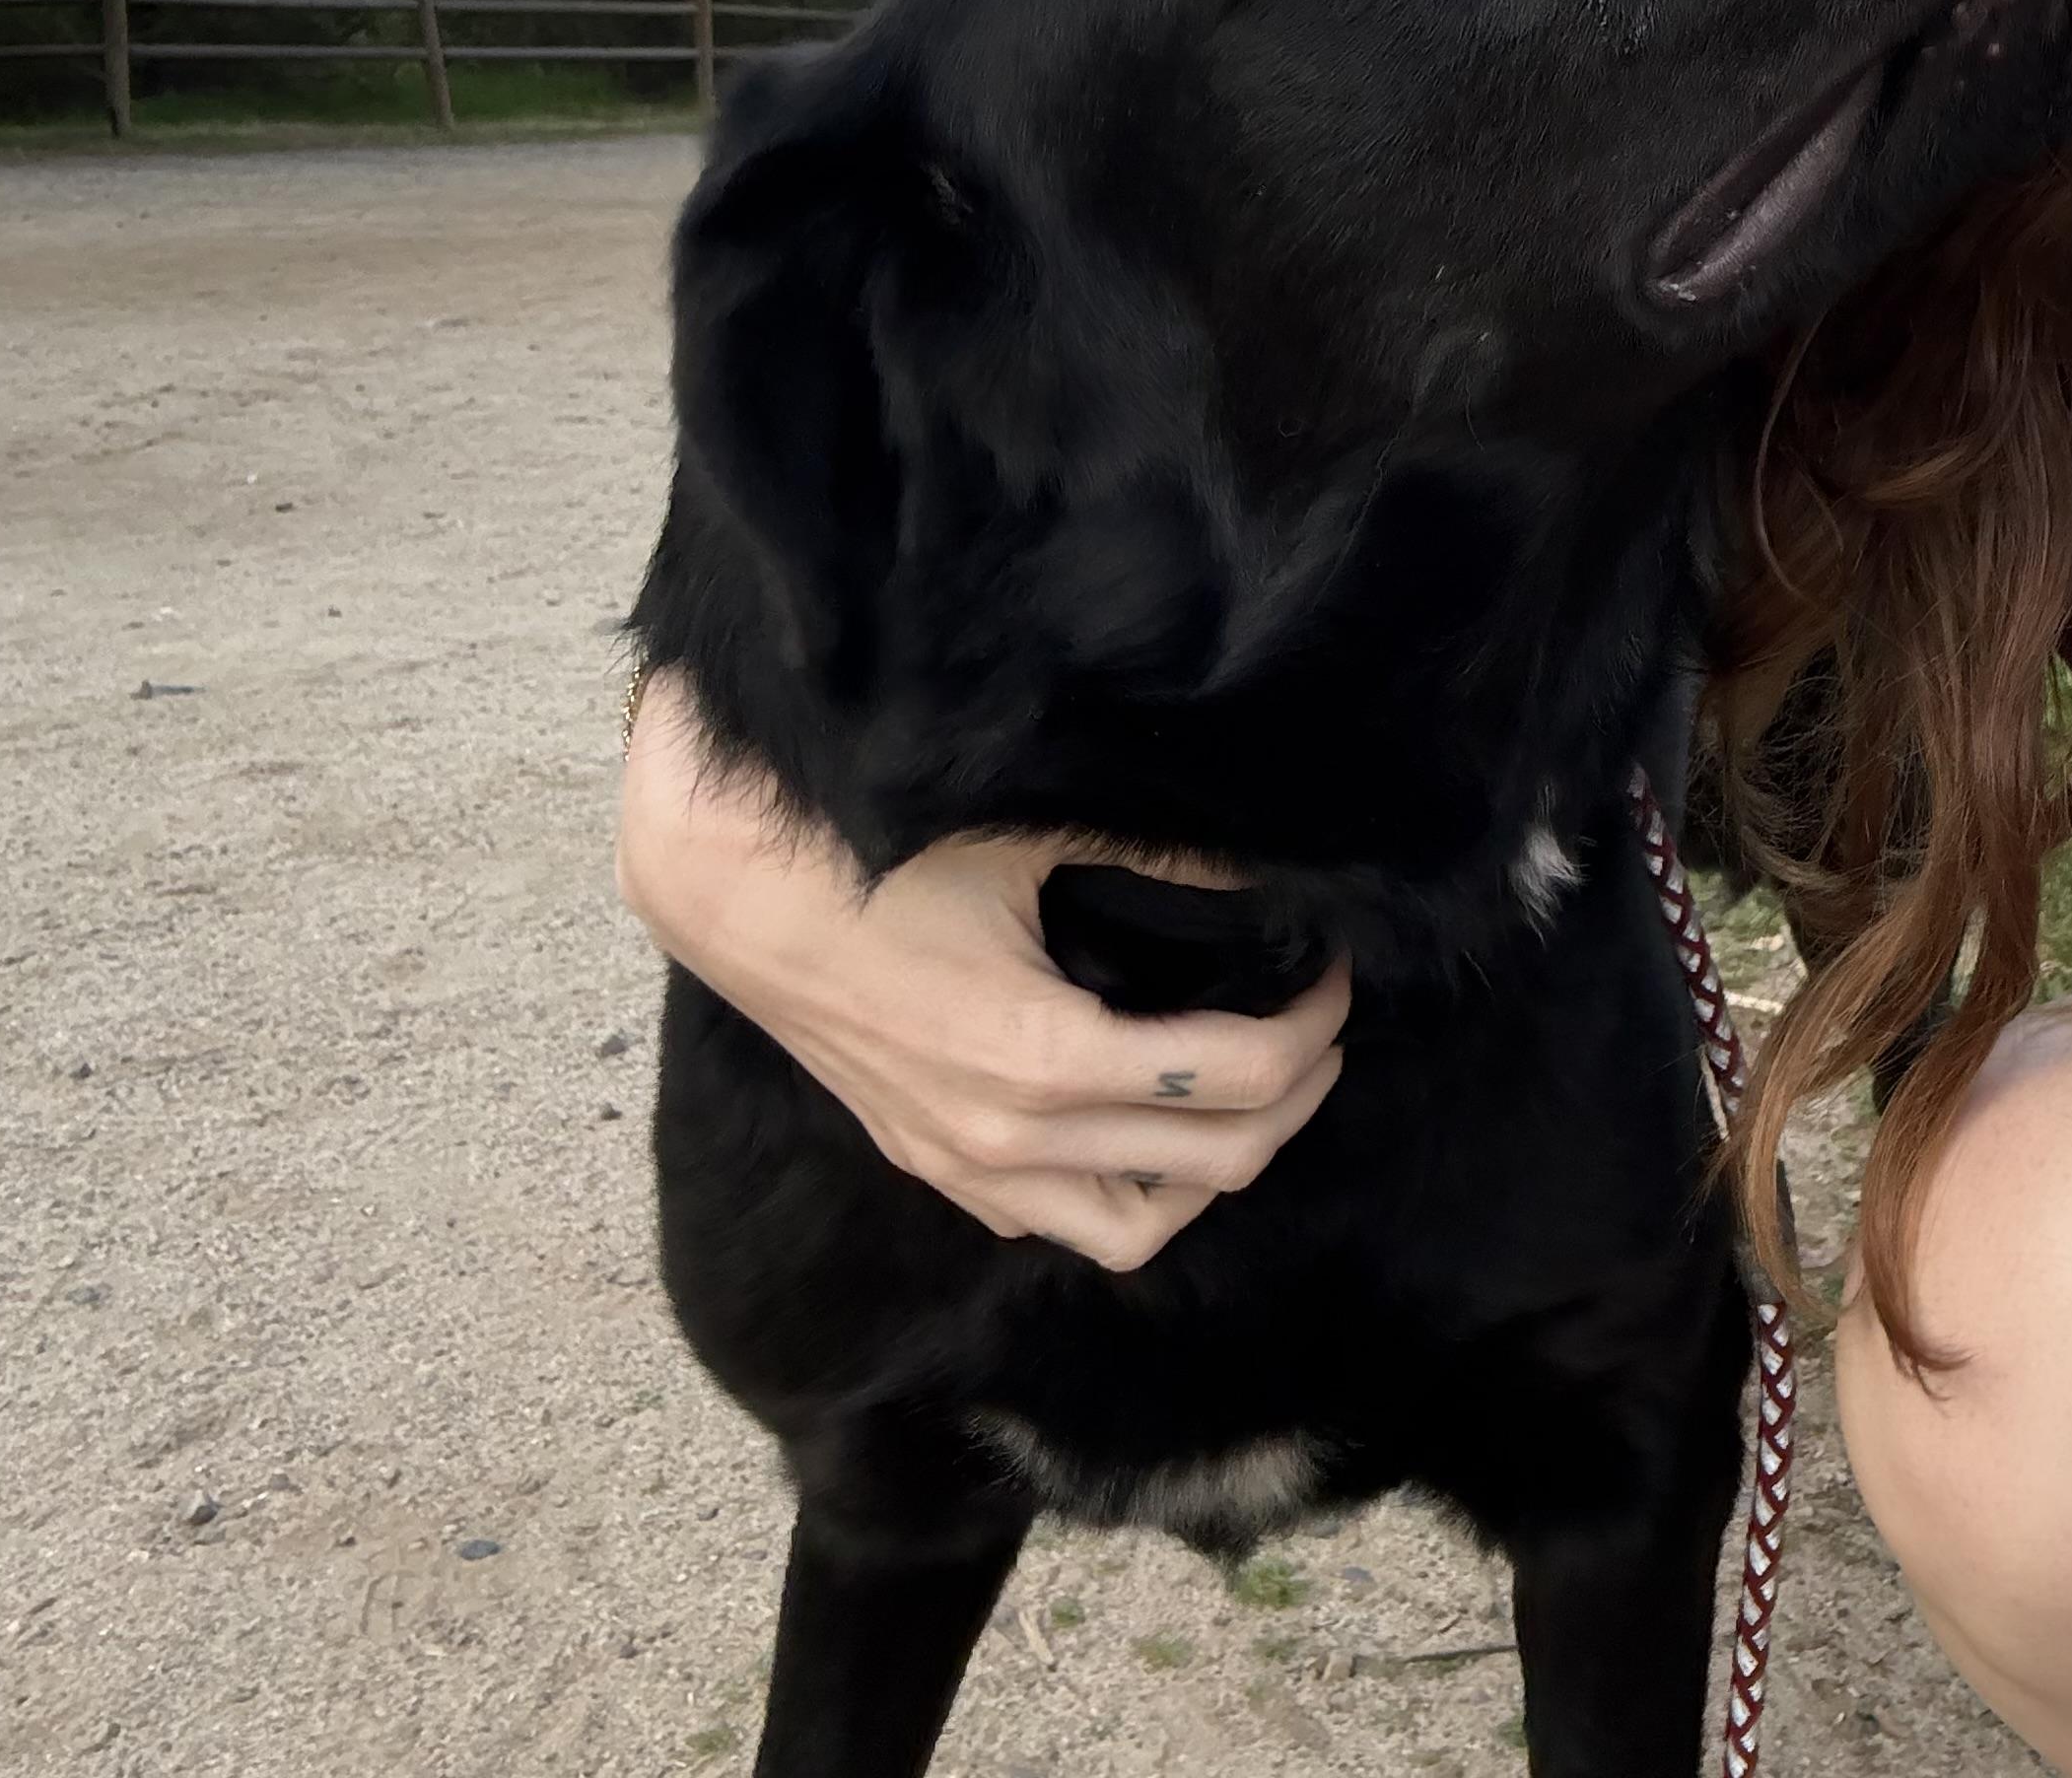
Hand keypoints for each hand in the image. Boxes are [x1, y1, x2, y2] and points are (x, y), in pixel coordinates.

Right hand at [613, 670, 1349, 1270]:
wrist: (737, 894)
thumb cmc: (879, 853)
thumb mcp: (1034, 842)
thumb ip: (1163, 858)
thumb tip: (1268, 863)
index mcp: (1047, 1059)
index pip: (1236, 1078)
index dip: (1310, 1028)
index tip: (1334, 975)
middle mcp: (1012, 1139)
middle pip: (1214, 1163)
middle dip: (1291, 1099)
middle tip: (1316, 1029)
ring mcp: (967, 1166)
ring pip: (1134, 1229)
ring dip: (1212, 1172)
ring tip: (1250, 1095)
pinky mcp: (934, 1164)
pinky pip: (1053, 1222)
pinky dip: (1123, 1191)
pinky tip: (1145, 1124)